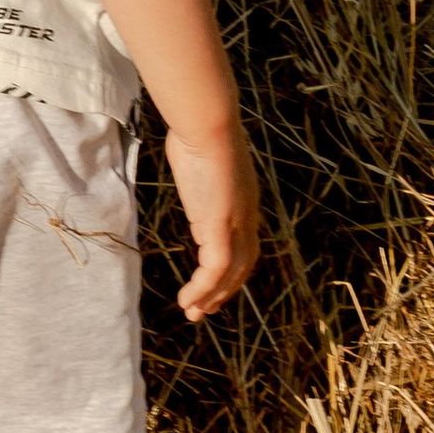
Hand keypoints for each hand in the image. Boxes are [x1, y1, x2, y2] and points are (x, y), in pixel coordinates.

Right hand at [165, 116, 260, 320]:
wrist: (206, 120)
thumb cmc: (199, 128)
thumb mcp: (204, 156)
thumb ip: (203, 170)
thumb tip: (193, 157)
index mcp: (244, 201)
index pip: (246, 245)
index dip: (232, 269)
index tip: (213, 283)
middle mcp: (246, 215)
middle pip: (243, 265)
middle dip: (224, 291)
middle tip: (204, 309)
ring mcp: (236, 222)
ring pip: (231, 273)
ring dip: (212, 297)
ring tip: (193, 313)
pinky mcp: (221, 225)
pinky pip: (214, 269)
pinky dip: (202, 289)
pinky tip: (187, 300)